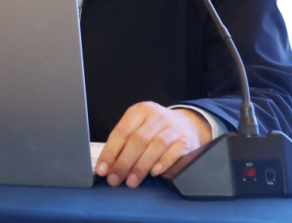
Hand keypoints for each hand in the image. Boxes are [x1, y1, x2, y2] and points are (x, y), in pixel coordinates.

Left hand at [95, 102, 211, 187]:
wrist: (188, 124)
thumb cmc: (156, 130)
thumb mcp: (139, 127)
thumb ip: (124, 143)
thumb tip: (107, 166)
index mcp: (140, 111)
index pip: (122, 131)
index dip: (111, 151)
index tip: (103, 169)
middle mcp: (157, 116)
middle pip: (138, 139)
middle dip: (124, 162)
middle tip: (115, 179)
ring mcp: (173, 127)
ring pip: (155, 145)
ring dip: (141, 166)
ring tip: (131, 181)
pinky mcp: (186, 140)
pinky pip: (174, 151)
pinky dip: (163, 162)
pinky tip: (154, 173)